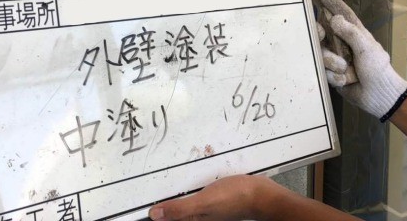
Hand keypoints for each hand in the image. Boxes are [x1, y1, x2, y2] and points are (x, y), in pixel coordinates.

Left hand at [148, 175, 262, 220]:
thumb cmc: (234, 198)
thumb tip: (154, 214)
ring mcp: (208, 212)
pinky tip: (187, 189)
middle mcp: (200, 220)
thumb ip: (180, 209)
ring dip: (175, 204)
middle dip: (165, 210)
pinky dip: (187, 197)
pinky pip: (195, 203)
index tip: (145, 209)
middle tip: (152, 203)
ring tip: (163, 199)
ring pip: (185, 211)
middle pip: (177, 218)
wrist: (262, 195)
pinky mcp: (215, 204)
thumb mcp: (204, 202)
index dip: (158, 216)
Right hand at [313, 0, 406, 119]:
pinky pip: (322, 70)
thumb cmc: (377, 69)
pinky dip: (333, 76)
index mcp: (353, 32)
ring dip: (331, 61)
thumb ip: (350, 33)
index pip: (340, 13)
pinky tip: (344, 80)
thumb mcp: (367, 48)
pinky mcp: (330, 73)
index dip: (330, 1)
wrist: (379, 96)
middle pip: (322, 31)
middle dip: (320, 34)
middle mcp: (341, 42)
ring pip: (320, 53)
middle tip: (320, 34)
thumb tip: (332, 19)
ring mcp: (334, 57)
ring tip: (344, 69)